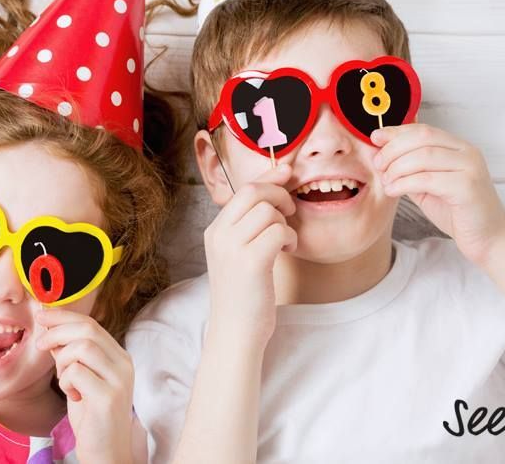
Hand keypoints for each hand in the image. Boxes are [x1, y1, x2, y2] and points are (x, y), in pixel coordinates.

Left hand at [35, 309, 134, 463]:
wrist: (106, 451)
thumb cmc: (91, 416)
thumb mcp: (79, 380)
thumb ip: (70, 356)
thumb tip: (51, 331)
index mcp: (118, 357)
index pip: (91, 324)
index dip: (64, 316)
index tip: (42, 315)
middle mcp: (123, 364)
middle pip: (87, 329)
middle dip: (57, 331)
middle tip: (39, 344)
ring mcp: (119, 380)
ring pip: (82, 348)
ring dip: (62, 361)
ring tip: (63, 380)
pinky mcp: (109, 397)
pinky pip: (77, 373)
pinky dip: (66, 381)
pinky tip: (72, 395)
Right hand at [202, 163, 295, 346]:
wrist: (235, 332)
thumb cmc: (244, 295)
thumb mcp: (238, 255)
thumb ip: (249, 227)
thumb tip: (276, 192)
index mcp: (215, 231)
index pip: (242, 190)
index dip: (269, 176)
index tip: (287, 171)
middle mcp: (219, 235)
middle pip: (254, 191)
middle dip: (279, 195)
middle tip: (289, 212)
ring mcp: (232, 248)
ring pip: (268, 211)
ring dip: (285, 223)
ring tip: (285, 242)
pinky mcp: (250, 262)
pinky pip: (279, 231)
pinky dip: (290, 238)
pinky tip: (287, 251)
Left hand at [372, 124, 504, 266]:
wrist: (488, 239)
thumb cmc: (458, 213)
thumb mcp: (429, 186)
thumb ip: (411, 169)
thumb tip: (382, 153)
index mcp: (459, 148)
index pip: (424, 130)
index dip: (397, 131)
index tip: (376, 137)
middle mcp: (467, 152)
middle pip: (421, 138)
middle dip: (393, 149)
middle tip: (378, 165)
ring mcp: (470, 168)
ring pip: (422, 156)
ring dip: (396, 167)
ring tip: (386, 181)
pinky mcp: (467, 187)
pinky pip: (427, 178)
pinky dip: (404, 183)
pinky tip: (393, 190)